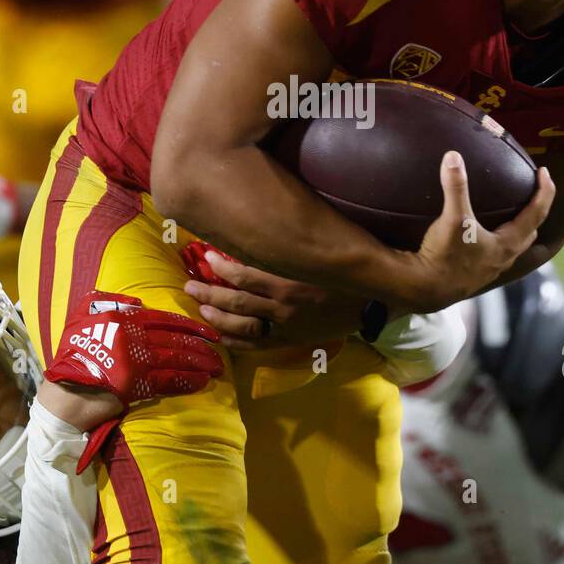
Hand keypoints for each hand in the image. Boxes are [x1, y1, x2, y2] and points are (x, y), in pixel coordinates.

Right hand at [43, 292, 223, 471]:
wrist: (63, 396)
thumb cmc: (74, 357)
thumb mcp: (86, 320)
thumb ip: (110, 306)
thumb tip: (137, 302)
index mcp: (123, 319)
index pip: (165, 319)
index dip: (190, 325)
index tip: (208, 330)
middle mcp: (132, 337)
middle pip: (175, 339)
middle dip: (201, 345)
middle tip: (219, 349)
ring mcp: (135, 361)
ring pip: (176, 358)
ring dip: (200, 363)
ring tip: (217, 366)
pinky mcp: (135, 384)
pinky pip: (168, 380)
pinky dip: (187, 380)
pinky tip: (202, 381)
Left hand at [181, 241, 364, 350]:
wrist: (374, 300)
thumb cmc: (348, 268)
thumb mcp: (322, 248)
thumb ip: (292, 241)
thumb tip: (262, 221)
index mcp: (290, 279)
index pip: (245, 274)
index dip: (221, 267)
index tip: (206, 256)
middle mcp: (285, 305)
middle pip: (237, 301)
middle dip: (209, 292)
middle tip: (189, 285)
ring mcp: (287, 325)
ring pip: (243, 323)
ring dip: (217, 315)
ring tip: (199, 306)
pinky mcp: (291, 338)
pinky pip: (257, 343)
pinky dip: (236, 340)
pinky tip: (219, 334)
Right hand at [401, 152, 554, 312]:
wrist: (426, 289)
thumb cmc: (445, 256)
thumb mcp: (453, 219)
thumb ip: (455, 187)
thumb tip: (453, 157)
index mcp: (507, 243)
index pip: (537, 213)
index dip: (545, 191)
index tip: (544, 172)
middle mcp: (504, 257)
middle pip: (529, 231)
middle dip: (535, 211)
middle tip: (533, 192)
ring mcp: (490, 268)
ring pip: (513, 245)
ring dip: (517, 228)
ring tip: (510, 212)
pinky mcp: (476, 273)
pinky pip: (495, 252)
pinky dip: (496, 238)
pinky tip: (481, 234)